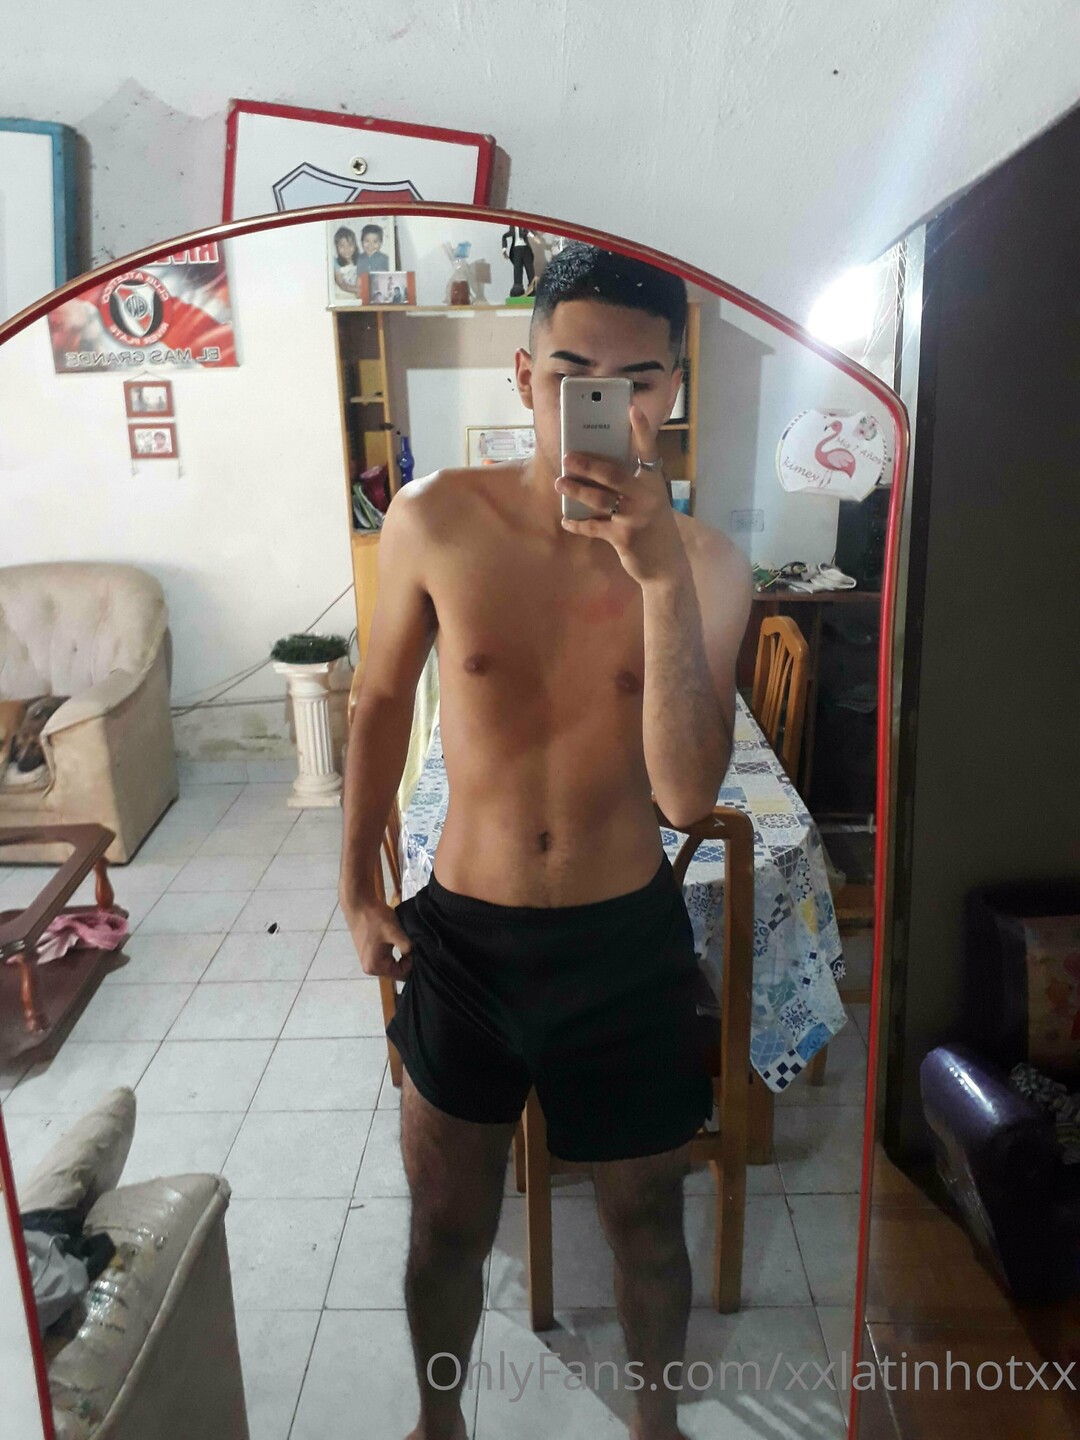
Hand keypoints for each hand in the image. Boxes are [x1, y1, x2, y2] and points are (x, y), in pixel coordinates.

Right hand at [340, 894, 412, 978]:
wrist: (359, 904)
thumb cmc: (375, 918)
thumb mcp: (394, 932)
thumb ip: (406, 946)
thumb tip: (414, 954)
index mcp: (375, 966)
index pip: (402, 975)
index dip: (411, 962)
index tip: (412, 947)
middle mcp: (370, 968)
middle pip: (396, 971)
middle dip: (405, 959)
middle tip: (409, 943)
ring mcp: (368, 961)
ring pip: (392, 963)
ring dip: (399, 954)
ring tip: (401, 939)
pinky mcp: (368, 953)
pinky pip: (386, 958)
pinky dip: (392, 950)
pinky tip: (394, 938)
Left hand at [555, 405, 684, 586]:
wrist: (667, 566)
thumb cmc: (653, 528)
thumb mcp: (650, 503)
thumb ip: (632, 486)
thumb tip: (596, 471)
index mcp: (654, 483)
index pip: (649, 451)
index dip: (641, 430)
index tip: (632, 409)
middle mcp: (647, 497)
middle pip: (612, 474)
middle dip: (587, 465)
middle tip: (567, 457)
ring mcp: (636, 517)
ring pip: (599, 499)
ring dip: (576, 490)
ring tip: (559, 483)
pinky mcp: (624, 538)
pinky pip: (594, 527)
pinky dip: (578, 524)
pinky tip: (566, 521)